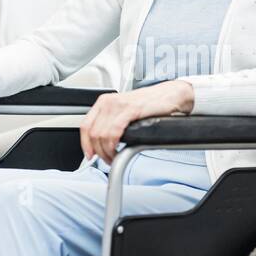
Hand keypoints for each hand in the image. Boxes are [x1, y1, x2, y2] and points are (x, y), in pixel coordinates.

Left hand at [80, 80, 194, 164]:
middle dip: (98, 152)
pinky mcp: (130, 110)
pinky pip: (114, 132)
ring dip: (106, 152)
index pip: (85, 126)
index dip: (85, 144)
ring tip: (115, 158)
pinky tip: (119, 151)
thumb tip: (102, 143)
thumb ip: (112, 124)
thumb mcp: (125, 112)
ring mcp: (118, 105)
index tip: (90, 156)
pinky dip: (113, 145)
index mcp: (104, 102)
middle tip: (107, 160)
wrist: (170, 95)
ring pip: (101, 135)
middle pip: (92, 133)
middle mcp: (108, 102)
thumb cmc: (151, 105)